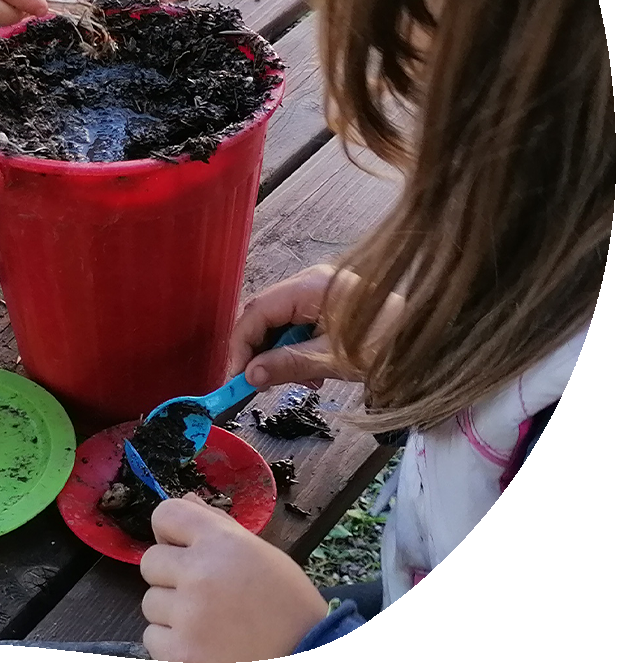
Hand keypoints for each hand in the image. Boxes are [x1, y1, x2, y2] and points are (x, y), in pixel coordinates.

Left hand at [140, 496, 328, 667]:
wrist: (312, 667)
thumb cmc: (289, 605)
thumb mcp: (262, 554)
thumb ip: (220, 526)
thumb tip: (187, 500)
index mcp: (221, 542)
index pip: (166, 515)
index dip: (169, 532)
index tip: (181, 550)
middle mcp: (199, 573)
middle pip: (151, 562)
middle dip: (171, 578)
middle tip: (204, 595)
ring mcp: (188, 615)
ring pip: (150, 603)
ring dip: (173, 614)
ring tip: (209, 626)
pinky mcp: (181, 654)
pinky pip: (152, 639)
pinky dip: (171, 645)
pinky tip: (202, 648)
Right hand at [229, 265, 404, 388]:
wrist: (431, 341)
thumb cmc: (387, 345)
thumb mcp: (333, 360)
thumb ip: (288, 365)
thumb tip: (249, 376)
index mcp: (310, 287)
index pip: (257, 311)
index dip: (240, 345)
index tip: (235, 378)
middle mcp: (310, 282)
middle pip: (265, 315)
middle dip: (258, 351)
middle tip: (256, 384)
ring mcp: (320, 292)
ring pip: (280, 323)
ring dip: (279, 354)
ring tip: (299, 381)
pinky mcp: (330, 306)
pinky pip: (299, 325)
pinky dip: (297, 350)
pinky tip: (313, 373)